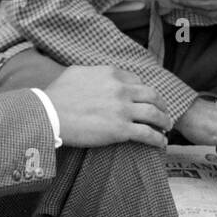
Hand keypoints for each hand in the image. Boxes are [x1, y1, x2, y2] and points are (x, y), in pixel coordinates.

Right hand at [44, 66, 172, 148]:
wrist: (49, 114)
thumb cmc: (56, 95)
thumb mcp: (75, 73)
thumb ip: (91, 73)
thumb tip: (95, 74)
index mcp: (111, 74)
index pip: (137, 81)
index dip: (144, 91)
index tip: (145, 99)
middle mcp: (121, 89)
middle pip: (152, 95)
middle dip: (161, 104)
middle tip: (163, 112)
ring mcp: (123, 110)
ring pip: (154, 114)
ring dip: (164, 121)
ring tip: (167, 127)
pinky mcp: (121, 129)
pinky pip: (148, 134)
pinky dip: (158, 139)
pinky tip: (161, 143)